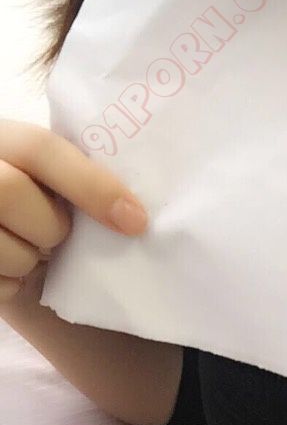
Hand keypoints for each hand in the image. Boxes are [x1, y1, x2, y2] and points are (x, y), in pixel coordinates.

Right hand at [0, 119, 147, 303]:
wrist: (4, 226)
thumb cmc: (35, 203)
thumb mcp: (49, 178)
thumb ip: (77, 175)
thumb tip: (135, 211)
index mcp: (0, 138)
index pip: (40, 148)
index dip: (91, 185)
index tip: (134, 220)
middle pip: (10, 192)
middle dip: (48, 224)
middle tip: (57, 237)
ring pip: (4, 247)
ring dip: (29, 260)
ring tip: (26, 250)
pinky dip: (12, 285)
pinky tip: (6, 270)